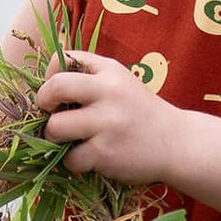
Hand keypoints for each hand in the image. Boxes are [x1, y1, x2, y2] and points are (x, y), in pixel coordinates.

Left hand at [34, 51, 183, 184]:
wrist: (177, 143)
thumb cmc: (141, 113)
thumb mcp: (121, 82)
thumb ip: (89, 75)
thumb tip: (46, 83)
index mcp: (110, 71)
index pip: (62, 59)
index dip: (49, 77)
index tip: (56, 93)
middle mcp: (109, 92)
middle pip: (53, 88)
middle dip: (43, 103)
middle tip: (51, 115)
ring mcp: (106, 123)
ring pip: (55, 128)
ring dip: (55, 138)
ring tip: (71, 140)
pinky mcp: (105, 153)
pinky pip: (70, 158)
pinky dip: (74, 162)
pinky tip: (90, 158)